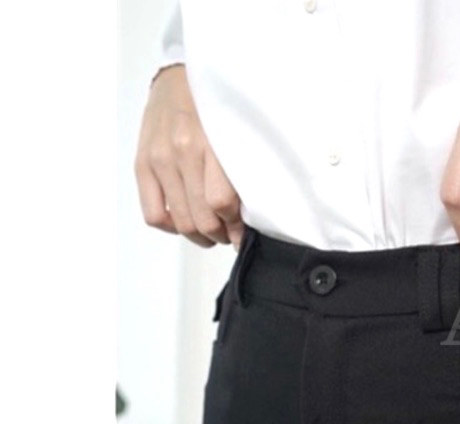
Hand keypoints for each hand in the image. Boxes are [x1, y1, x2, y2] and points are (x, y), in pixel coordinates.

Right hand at [134, 64, 244, 249]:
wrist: (180, 77)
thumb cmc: (215, 108)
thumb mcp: (235, 134)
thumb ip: (239, 174)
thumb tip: (243, 221)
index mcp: (210, 143)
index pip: (221, 203)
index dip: (235, 226)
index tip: (242, 231)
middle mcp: (182, 151)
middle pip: (202, 218)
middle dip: (220, 235)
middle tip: (229, 233)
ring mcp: (158, 159)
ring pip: (181, 222)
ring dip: (200, 236)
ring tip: (211, 231)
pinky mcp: (142, 164)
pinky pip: (153, 215)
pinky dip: (171, 227)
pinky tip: (183, 220)